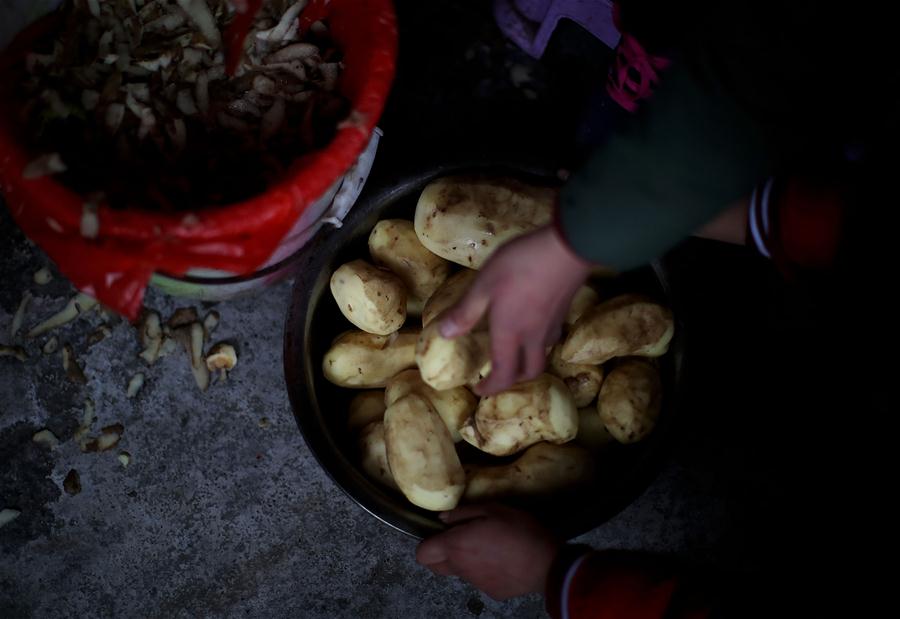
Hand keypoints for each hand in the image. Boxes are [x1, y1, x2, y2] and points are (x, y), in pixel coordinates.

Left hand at [416, 504, 559, 600]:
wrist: (547, 564)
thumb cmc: (519, 530)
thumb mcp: (492, 509)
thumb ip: (463, 513)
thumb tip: (443, 518)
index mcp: (457, 545)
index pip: (422, 554)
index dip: (427, 543)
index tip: (442, 532)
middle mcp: (461, 567)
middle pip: (434, 566)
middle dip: (440, 553)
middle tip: (459, 539)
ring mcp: (475, 583)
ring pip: (458, 571)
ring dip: (465, 559)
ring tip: (488, 546)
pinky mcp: (490, 592)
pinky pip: (478, 579)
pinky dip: (484, 570)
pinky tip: (502, 560)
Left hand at [440, 225, 591, 395]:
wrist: (568, 248)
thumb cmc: (520, 265)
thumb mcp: (484, 285)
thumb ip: (465, 311)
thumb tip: (444, 335)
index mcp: (511, 334)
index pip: (503, 374)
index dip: (491, 388)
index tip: (479, 390)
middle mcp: (534, 336)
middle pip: (529, 371)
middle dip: (513, 380)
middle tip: (498, 376)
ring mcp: (553, 324)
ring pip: (543, 355)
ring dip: (528, 362)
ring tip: (515, 353)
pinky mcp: (564, 310)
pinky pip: (552, 337)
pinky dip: (541, 342)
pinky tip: (534, 325)